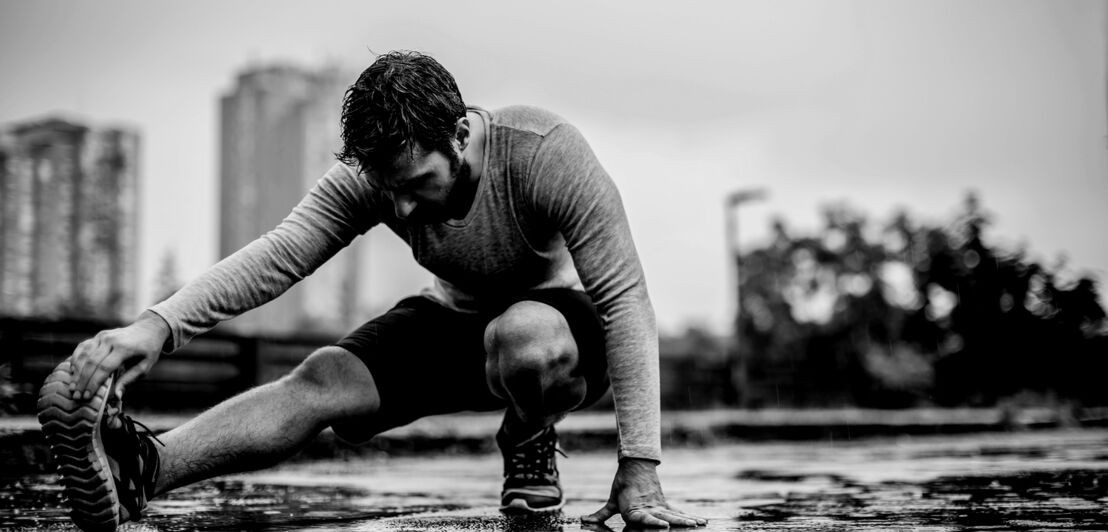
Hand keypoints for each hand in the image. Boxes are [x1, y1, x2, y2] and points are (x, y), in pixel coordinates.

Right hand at [70, 311, 170, 400]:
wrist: (149, 328)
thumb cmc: (148, 350)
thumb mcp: (145, 366)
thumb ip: (129, 379)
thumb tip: (117, 396)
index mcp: (124, 348)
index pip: (104, 368)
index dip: (94, 383)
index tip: (87, 396)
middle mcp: (111, 340)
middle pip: (91, 362)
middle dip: (82, 381)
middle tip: (76, 396)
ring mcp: (103, 336)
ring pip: (84, 355)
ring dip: (76, 372)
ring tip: (72, 388)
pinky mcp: (99, 335)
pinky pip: (83, 347)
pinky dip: (76, 359)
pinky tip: (73, 372)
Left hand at [582, 457, 706, 527]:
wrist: (635, 465)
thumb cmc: (622, 485)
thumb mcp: (611, 501)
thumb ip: (600, 514)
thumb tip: (584, 520)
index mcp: (634, 509)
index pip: (643, 518)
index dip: (653, 522)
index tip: (664, 525)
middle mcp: (648, 508)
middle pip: (664, 517)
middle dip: (676, 523)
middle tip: (688, 526)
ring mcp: (658, 505)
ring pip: (673, 514)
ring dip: (685, 519)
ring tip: (697, 524)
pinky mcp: (664, 503)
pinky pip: (677, 511)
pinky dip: (688, 516)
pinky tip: (701, 522)